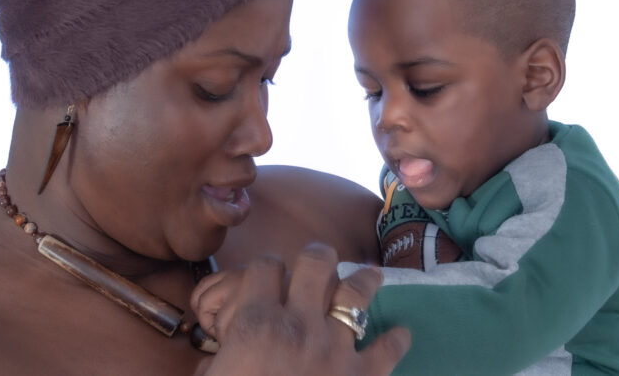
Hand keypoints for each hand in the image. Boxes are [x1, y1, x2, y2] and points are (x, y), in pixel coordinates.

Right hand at [196, 244, 410, 375]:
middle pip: (315, 264)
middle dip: (317, 257)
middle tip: (319, 260)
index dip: (266, 266)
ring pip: (356, 293)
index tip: (269, 274)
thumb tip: (222, 356)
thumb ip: (217, 361)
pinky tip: (401, 334)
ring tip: (371, 275)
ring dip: (364, 281)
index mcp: (256, 323)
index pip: (265, 267)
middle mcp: (299, 324)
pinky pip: (387, 350)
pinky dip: (396, 341)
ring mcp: (335, 348)